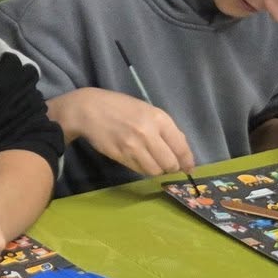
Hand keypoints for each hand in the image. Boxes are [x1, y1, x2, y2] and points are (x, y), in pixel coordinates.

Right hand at [50, 87, 193, 176]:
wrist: (89, 109)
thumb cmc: (120, 107)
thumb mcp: (147, 110)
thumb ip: (165, 128)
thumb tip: (180, 149)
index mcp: (159, 118)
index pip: (181, 147)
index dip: (187, 162)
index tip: (189, 168)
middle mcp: (148, 133)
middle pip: (170, 163)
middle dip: (172, 168)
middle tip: (168, 166)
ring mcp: (134, 146)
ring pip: (155, 170)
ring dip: (157, 170)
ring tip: (152, 162)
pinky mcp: (121, 156)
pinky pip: (139, 170)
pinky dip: (143, 169)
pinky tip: (139, 160)